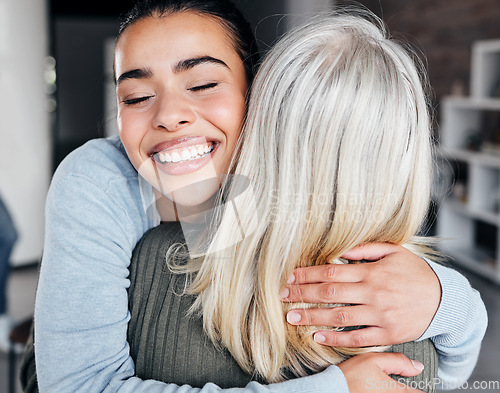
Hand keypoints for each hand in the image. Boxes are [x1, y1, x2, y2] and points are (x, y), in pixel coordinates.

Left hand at [281, 243, 440, 346]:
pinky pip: (357, 338)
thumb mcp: (395, 251)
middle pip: (329, 293)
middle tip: (282, 297)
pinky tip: (318, 336)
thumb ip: (366, 248)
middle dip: (302, 294)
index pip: (332, 271)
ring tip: (292, 317)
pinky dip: (337, 338)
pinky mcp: (387, 334)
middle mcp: (373, 293)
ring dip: (312, 317)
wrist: (445, 300)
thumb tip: (341, 249)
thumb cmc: (416, 273)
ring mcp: (379, 315)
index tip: (290, 277)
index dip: (308, 274)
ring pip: (339, 316)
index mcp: (372, 272)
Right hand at [338, 352, 424, 392]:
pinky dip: (386, 392)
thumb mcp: (372, 360)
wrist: (331, 390)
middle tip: (397, 383)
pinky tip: (378, 388)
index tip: (417, 384)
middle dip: (408, 390)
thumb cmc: (350, 376)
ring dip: (399, 392)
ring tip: (386, 385)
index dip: (421, 388)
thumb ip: (397, 361)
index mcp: (397, 391)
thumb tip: (417, 366)